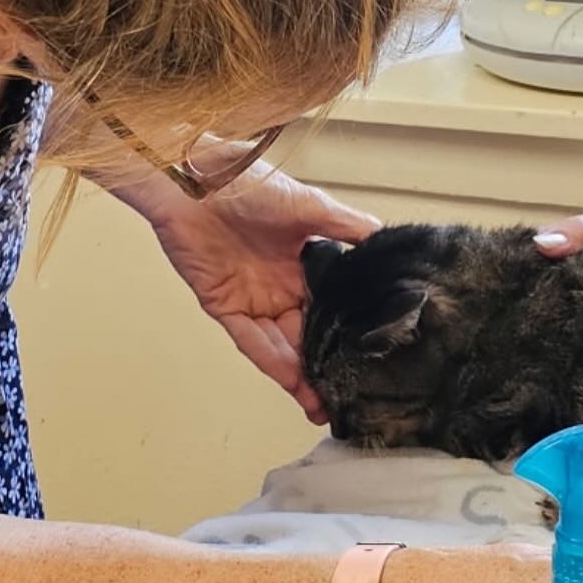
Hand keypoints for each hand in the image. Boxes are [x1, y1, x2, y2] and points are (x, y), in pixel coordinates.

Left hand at [151, 160, 376, 421]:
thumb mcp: (311, 204)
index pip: (331, 309)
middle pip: (308, 336)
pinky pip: (250, 340)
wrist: (193, 179)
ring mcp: (253, 299)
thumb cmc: (247, 183)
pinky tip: (293, 379)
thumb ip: (349, 227)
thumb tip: (388, 240)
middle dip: (325, 367)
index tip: (370, 360)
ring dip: (300, 375)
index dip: (348, 335)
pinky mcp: (223, 305)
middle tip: (349, 397)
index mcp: (304, 265)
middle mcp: (280, 287)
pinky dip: (271, 360)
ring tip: (322, 403)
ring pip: (282, 346)